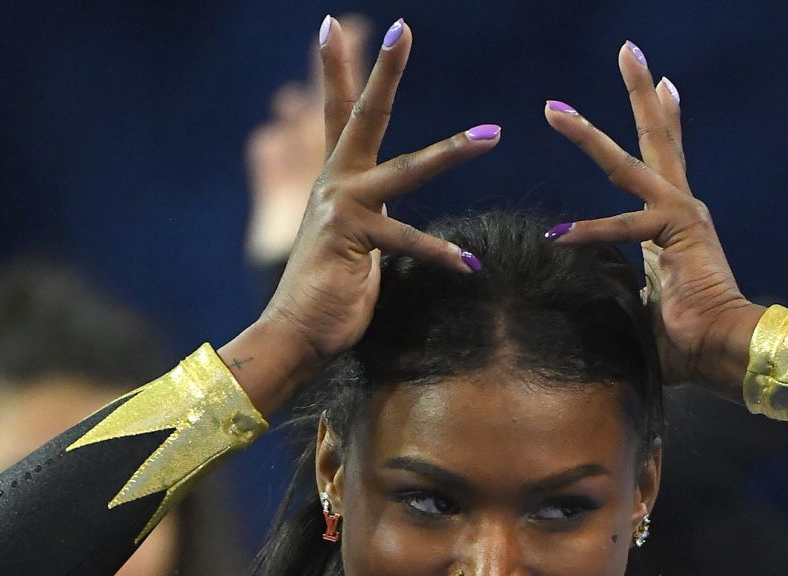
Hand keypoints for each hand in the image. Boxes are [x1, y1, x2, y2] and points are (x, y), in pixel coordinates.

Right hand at [223, 17, 500, 414]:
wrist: (296, 332)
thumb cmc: (328, 292)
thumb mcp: (353, 242)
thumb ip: (371, 216)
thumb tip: (385, 209)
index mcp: (336, 180)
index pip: (339, 113)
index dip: (339, 69)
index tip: (333, 24)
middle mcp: (335, 183)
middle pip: (363, 114)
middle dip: (384, 71)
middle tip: (401, 27)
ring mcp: (343, 208)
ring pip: (407, 169)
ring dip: (453, 151)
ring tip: (492, 134)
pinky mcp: (355, 239)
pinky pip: (410, 240)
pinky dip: (443, 255)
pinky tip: (471, 265)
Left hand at [542, 42, 758, 395]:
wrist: (726, 351)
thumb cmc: (686, 343)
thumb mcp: (637, 308)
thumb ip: (614, 294)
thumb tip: (582, 306)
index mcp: (675, 225)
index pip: (664, 163)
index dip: (666, 121)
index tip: (667, 86)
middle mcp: (681, 210)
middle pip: (659, 138)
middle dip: (641, 93)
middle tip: (629, 50)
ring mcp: (681, 215)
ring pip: (628, 163)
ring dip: (587, 135)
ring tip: (552, 108)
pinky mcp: (676, 232)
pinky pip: (625, 227)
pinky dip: (589, 232)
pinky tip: (557, 234)